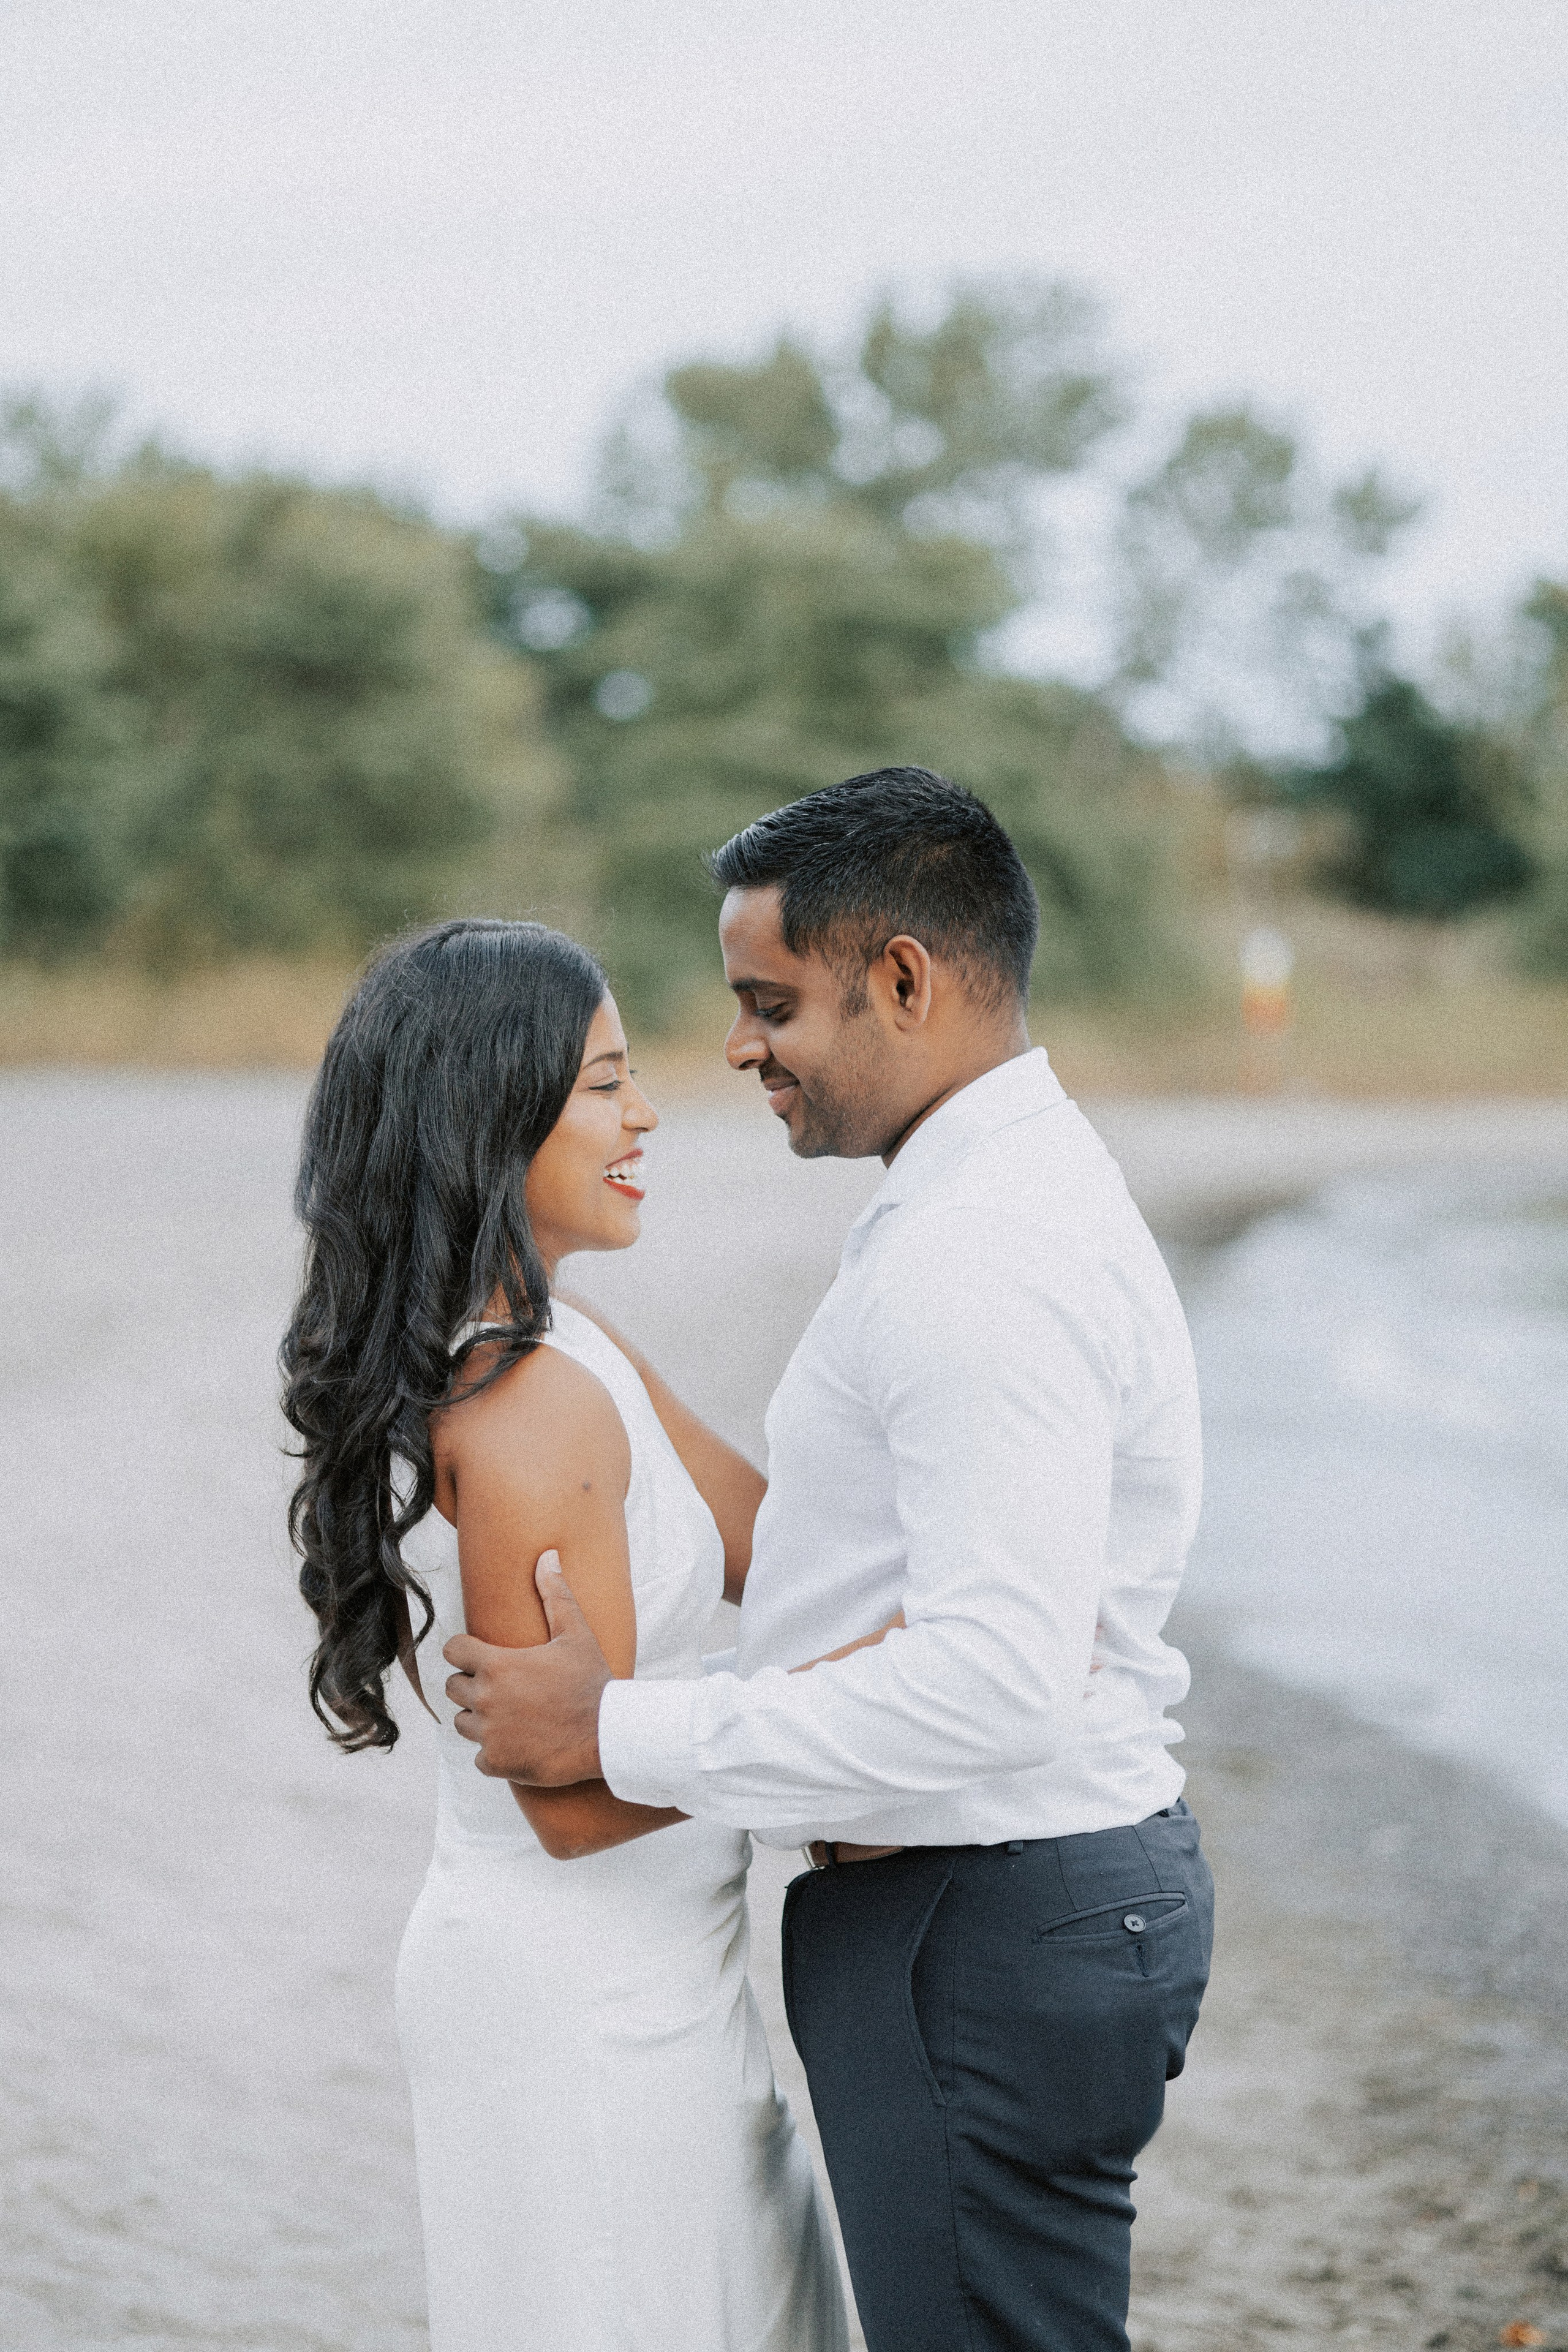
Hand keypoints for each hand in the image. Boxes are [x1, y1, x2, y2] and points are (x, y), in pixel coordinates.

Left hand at [443, 1552, 611, 1784]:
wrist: (608, 1735)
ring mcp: (489, 1734)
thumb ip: (555, 1595)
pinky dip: (494, 1752)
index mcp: (496, 1664)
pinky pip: (479, 1756)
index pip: (452, 1650)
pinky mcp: (497, 1762)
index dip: (465, 1651)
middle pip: (452, 1687)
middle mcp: (485, 1699)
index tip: (482, 1656)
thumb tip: (547, 1556)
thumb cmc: (591, 1681)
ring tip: (510, 1715)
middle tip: (502, 1687)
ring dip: (479, 1719)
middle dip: (471, 1685)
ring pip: (462, 1723)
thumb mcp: (576, 1634)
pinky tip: (519, 1743)